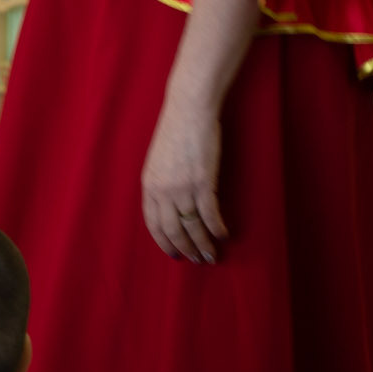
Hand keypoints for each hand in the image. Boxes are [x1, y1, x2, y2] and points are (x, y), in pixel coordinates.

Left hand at [141, 101, 227, 263]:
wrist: (189, 111)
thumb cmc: (176, 133)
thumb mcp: (158, 162)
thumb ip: (161, 184)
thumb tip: (170, 205)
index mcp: (148, 186)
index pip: (153, 224)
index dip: (164, 242)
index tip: (174, 254)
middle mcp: (162, 191)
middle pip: (172, 230)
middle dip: (186, 249)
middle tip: (197, 260)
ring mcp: (182, 187)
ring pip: (191, 226)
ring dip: (203, 244)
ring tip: (212, 256)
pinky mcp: (203, 181)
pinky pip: (209, 213)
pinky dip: (217, 228)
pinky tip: (224, 235)